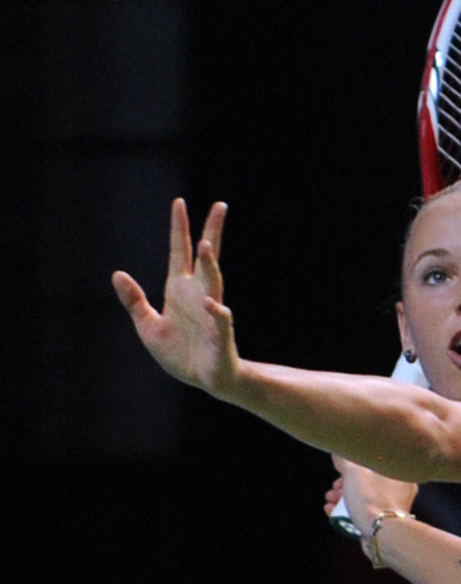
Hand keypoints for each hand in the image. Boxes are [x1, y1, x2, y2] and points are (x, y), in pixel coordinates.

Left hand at [112, 198, 237, 395]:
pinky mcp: (220, 334)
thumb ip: (134, 301)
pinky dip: (216, 311)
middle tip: (219, 206)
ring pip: (214, 281)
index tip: (179, 203)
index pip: (180, 251)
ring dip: (211, 264)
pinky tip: (211, 303)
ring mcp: (212, 311)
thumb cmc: (180, 352)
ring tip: (207, 244)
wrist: (207, 380)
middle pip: (206, 257)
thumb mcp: (148, 326)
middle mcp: (199, 294)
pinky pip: (220, 319)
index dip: (179, 228)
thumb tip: (117, 273)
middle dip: (212, 231)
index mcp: (180, 289)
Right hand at [324, 456, 417, 537]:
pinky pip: (365, 513)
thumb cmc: (372, 500)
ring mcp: (393, 508)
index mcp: (398, 472)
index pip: (374, 464)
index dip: (355, 466)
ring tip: (330, 501)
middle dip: (345, 484)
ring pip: (365, 499)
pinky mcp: (384, 523)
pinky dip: (349, 511)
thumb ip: (344, 461)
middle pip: (368, 482)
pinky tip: (332, 513)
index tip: (342, 470)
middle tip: (334, 488)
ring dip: (344, 498)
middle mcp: (401, 490)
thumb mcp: (354, 473)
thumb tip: (338, 453)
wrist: (382, 534)